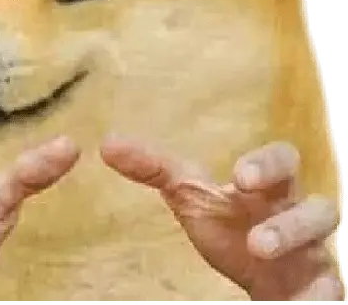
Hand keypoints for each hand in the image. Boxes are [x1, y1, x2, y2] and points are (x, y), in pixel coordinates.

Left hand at [102, 138, 344, 300]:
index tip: (239, 177)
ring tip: (260, 251)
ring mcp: (313, 255)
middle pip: (319, 205)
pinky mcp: (318, 291)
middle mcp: (298, 217)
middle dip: (292, 214)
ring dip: (295, 246)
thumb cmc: (228, 224)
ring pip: (325, 248)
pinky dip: (320, 297)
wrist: (260, 275)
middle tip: (255, 229)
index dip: (268, 165)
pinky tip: (304, 303)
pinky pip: (331, 293)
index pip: (283, 162)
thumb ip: (153, 169)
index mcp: (269, 189)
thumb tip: (106, 143)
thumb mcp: (190, 196)